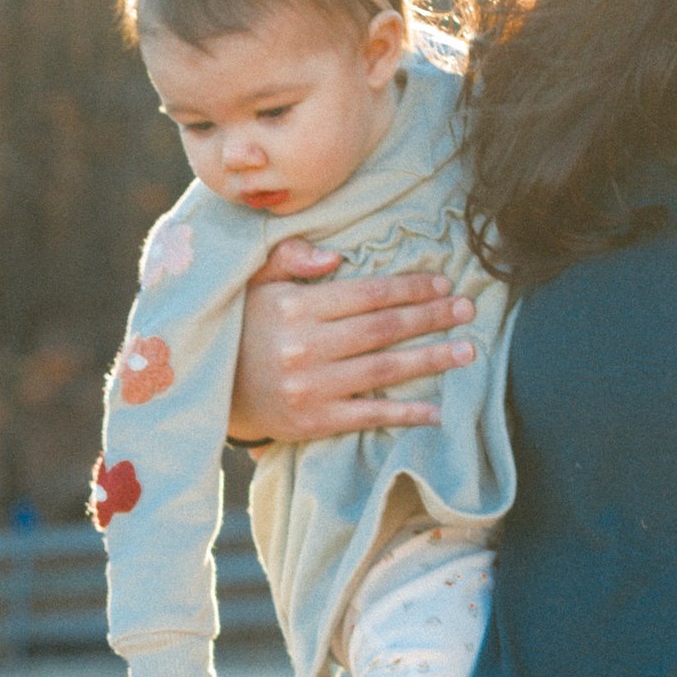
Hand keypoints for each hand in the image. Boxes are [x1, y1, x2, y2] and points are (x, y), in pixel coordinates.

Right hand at [228, 241, 477, 444]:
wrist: (208, 394)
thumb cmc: (240, 329)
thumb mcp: (254, 282)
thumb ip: (290, 257)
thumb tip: (336, 254)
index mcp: (296, 308)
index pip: (369, 294)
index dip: (411, 288)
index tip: (443, 283)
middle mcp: (305, 348)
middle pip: (384, 329)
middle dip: (432, 318)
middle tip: (468, 310)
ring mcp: (311, 388)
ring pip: (384, 370)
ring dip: (431, 360)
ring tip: (466, 351)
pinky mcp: (312, 422)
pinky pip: (367, 416)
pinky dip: (405, 414)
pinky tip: (436, 411)